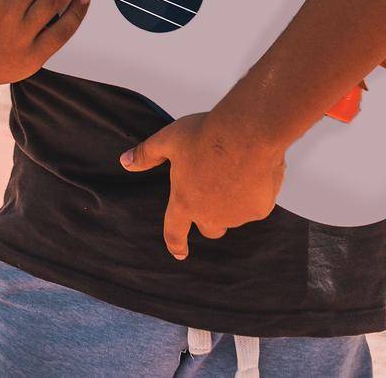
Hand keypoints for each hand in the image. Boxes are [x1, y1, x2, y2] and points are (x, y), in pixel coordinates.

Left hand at [119, 112, 284, 259]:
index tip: (178, 252)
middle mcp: (210, 215)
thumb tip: (125, 162)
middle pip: (209, 229)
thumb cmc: (206, 135)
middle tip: (212, 189)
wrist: (248, 132)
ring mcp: (237, 215)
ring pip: (234, 216)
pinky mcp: (260, 209)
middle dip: (209, 217)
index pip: (174, 231)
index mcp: (184, 202)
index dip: (176, 243)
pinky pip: (256, 205)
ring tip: (234, 169)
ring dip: (232, 203)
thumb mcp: (168, 140)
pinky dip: (254, 193)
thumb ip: (146, 154)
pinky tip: (254, 170)